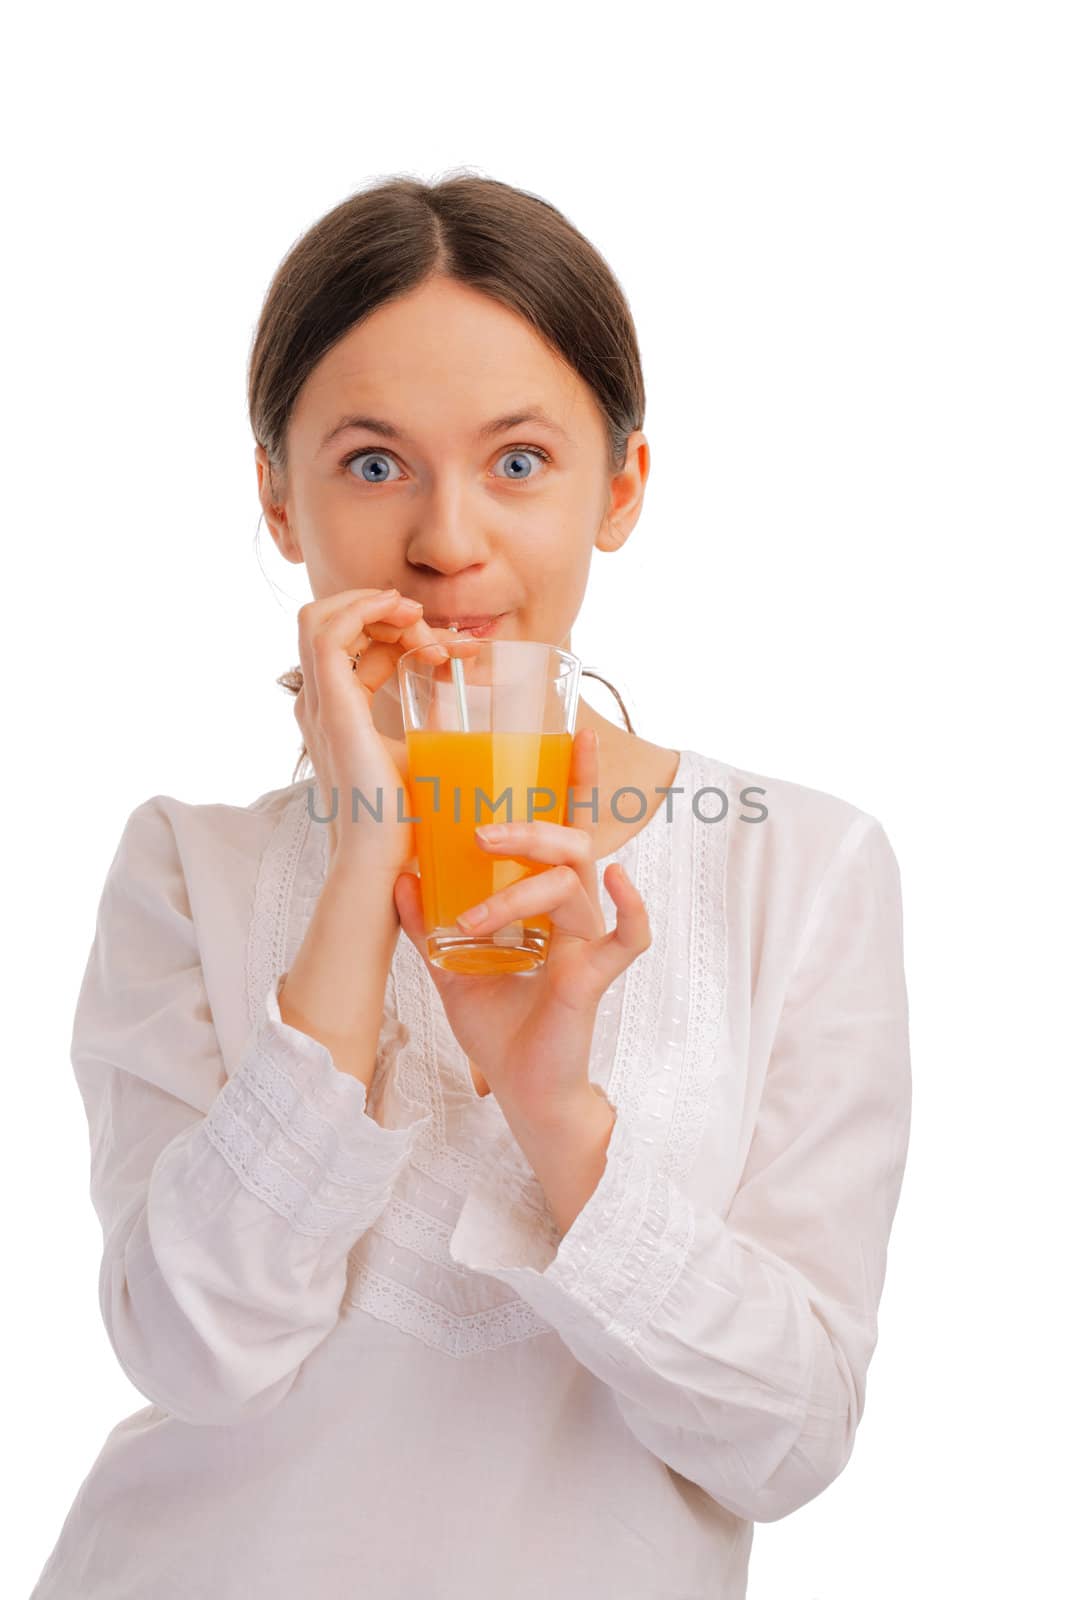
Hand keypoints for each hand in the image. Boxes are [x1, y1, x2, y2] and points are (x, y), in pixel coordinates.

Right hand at [293, 588, 479, 874]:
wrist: (382, 858)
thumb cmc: (401, 818)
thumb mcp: (417, 755)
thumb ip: (426, 726)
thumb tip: (462, 712)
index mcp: (337, 711)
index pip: (358, 647)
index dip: (402, 633)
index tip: (451, 648)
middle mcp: (319, 703)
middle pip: (333, 622)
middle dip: (387, 611)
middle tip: (438, 633)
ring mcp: (319, 704)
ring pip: (321, 617)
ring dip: (376, 605)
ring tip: (421, 621)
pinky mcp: (331, 709)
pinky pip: (328, 634)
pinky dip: (364, 610)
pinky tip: (407, 616)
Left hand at [392, 727, 651, 1135]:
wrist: (520, 1090)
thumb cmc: (498, 1026)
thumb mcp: (447, 965)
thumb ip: (424, 920)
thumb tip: (397, 874)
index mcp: (545, 901)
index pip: (562, 829)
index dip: (574, 781)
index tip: (574, 732)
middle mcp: (574, 912)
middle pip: (568, 843)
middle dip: (527, 828)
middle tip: (479, 833)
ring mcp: (590, 940)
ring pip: (572, 885)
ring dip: (519, 893)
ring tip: (471, 919)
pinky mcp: (598, 975)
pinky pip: (630, 935)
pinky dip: (631, 907)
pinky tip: (620, 882)